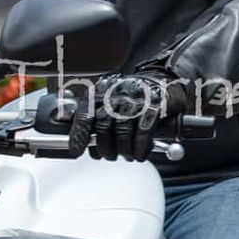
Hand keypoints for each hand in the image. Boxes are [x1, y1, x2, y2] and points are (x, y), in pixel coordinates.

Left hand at [68, 71, 186, 161]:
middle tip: (109, 156)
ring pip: (123, 132)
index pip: (84, 114)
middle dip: (105, 148)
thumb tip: (82, 140)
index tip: (76, 151)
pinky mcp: (154, 106)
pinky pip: (143, 132)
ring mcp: (135, 98)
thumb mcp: (110, 101)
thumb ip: (94, 117)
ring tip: (126, 156)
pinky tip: (139, 153)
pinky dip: (140, 148)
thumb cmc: (133, 96)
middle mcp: (116, 93)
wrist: (162, 82)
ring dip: (124, 151)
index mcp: (101, 91)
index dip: (79, 135)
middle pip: (103, 126)